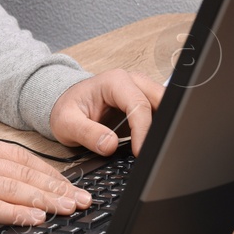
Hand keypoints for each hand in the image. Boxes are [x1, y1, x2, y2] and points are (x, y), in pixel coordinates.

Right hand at [0, 132, 90, 230]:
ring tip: (67, 209)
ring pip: (13, 188)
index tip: (71, 187)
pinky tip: (34, 218)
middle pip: (23, 173)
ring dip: (44, 200)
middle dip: (57, 188)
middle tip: (81, 200)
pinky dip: (15, 212)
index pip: (23, 158)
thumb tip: (20, 182)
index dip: (51, 173)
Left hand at [49, 69, 163, 155]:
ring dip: (165, 127)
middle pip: (162, 101)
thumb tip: (109, 144)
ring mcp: (141, 92)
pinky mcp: (145, 105)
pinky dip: (161, 130)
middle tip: (156, 151)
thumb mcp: (67, 123)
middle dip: (163, 126)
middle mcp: (133, 82)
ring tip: (155, 149)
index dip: (143, 131)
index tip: (140, 152)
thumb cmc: (67, 109)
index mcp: (114, 81)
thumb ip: (86, 133)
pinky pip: (162, 115)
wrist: (66, 104)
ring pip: (167, 107)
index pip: (139, 105)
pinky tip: (153, 145)